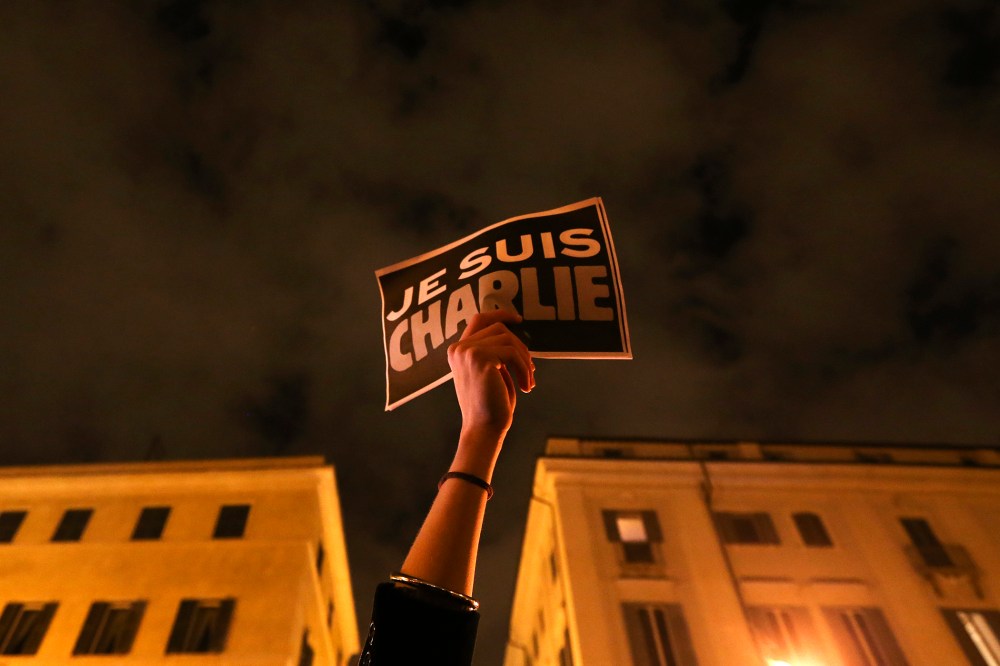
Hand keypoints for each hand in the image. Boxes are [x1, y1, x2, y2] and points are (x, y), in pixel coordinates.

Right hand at [447, 310, 534, 457]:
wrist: (483, 429)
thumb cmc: (491, 406)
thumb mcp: (493, 373)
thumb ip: (496, 353)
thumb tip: (515, 335)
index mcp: (458, 351)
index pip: (479, 320)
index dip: (500, 313)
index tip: (519, 319)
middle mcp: (458, 348)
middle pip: (498, 328)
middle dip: (520, 347)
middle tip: (531, 371)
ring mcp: (467, 351)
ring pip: (508, 338)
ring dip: (525, 360)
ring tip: (529, 381)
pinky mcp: (480, 358)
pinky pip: (512, 352)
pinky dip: (525, 369)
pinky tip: (526, 387)